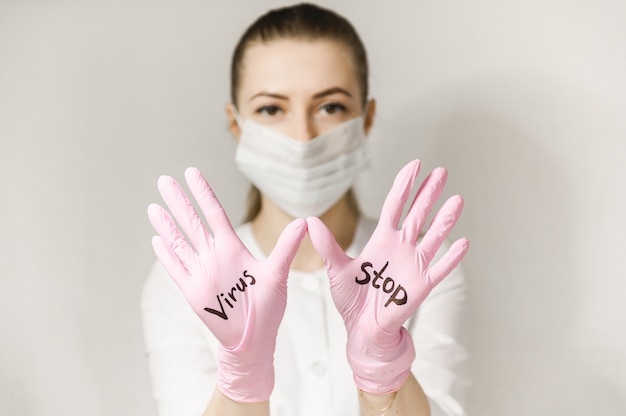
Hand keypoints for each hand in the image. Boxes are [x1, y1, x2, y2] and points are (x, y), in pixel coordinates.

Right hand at [148, 167, 306, 401]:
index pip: (214, 213)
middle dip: (178, 201)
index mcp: (232, 248)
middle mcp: (214, 255)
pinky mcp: (192, 290)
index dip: (203, 193)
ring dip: (166, 224)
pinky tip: (156, 239)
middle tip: (164, 180)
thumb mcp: (278, 273)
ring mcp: (201, 272)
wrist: (254, 338)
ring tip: (153, 205)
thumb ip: (287, 247)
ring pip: (179, 241)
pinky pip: (176, 268)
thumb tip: (304, 222)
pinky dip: (166, 254)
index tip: (192, 172)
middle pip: (191, 222)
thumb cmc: (268, 306)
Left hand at [307, 159, 468, 393]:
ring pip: (433, 237)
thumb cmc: (351, 298)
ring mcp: (414, 264)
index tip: (415, 165)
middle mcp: (401, 247)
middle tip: (441, 172)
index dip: (405, 185)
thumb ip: (326, 245)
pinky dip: (451, 257)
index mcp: (382, 239)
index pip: (395, 205)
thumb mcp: (336, 268)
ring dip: (445, 219)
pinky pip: (440, 268)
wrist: (362, 327)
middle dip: (429, 193)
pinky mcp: (422, 284)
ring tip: (457, 200)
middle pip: (418, 214)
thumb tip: (310, 221)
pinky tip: (463, 242)